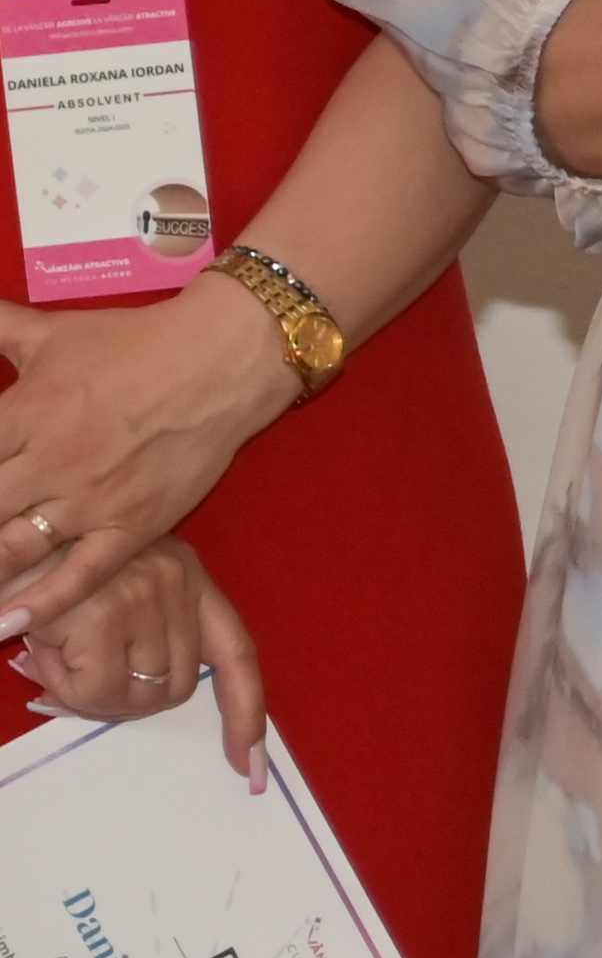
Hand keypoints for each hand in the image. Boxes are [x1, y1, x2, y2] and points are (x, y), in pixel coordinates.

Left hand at [0, 278, 298, 639]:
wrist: (224, 358)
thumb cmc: (135, 341)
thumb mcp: (53, 332)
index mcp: (21, 413)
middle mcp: (48, 462)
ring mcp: (91, 499)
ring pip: (12, 553)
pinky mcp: (133, 525)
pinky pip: (81, 576)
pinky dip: (41, 604)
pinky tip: (7, 625)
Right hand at [14, 538, 267, 777]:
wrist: (8, 543)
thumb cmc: (50, 571)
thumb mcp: (109, 595)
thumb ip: (137, 644)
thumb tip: (123, 703)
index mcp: (188, 577)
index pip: (237, 653)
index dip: (246, 713)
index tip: (252, 767)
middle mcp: (176, 583)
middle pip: (179, 687)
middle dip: (130, 702)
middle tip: (79, 682)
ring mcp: (144, 598)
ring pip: (135, 694)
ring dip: (90, 694)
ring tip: (53, 658)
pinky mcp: (104, 615)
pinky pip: (95, 691)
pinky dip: (64, 687)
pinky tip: (40, 654)